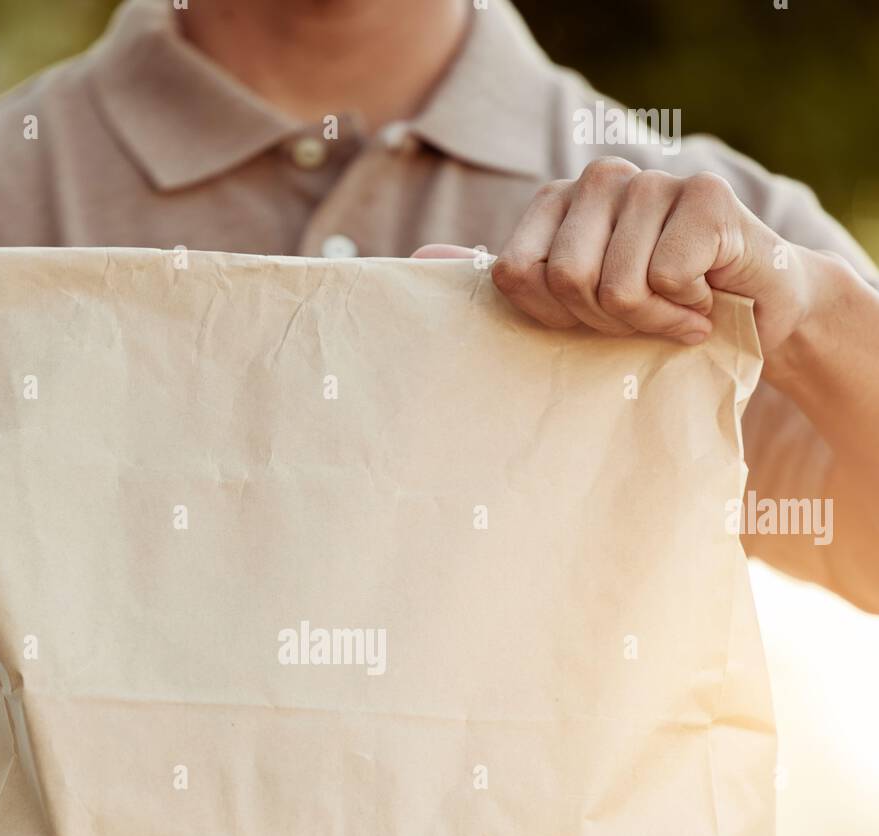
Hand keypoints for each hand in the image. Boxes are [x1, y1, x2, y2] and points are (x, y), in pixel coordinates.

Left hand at [415, 157, 828, 372]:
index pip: (513, 274)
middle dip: (604, 323)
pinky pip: (665, 277)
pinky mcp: (706, 194)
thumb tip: (415, 259)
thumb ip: (504, 278)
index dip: (550, 318)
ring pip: (616, 284)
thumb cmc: (654, 311)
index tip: (588, 323)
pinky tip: (706, 297)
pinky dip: (687, 308)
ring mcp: (653, 180)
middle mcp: (598, 180)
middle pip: (563, 280)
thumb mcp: (570, 308)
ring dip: (651, 320)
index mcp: (556, 203)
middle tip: (641, 321)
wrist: (753, 310)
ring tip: (676, 309)